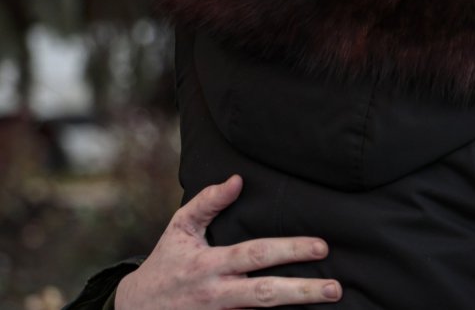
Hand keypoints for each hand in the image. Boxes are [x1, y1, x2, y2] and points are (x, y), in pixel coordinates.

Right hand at [115, 175, 341, 308]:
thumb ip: (208, 202)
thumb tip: (238, 179)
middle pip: (265, 293)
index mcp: (210, 265)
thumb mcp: (179, 229)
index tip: (321, 246)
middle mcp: (217, 294)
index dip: (289, 250)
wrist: (136, 309)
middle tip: (336, 287)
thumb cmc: (167, 263)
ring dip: (295, 308)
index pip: (255, 255)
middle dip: (303, 291)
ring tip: (331, 300)